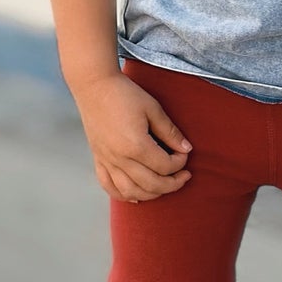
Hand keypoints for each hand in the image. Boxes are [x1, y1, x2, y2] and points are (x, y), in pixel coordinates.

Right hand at [74, 72, 192, 202]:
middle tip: (184, 176)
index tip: (184, 153)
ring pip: (130, 192)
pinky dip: (123, 195)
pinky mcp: (98, 159)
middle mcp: (120, 158)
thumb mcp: (153, 109)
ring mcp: (106, 161)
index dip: (180, 163)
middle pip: (151, 184)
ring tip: (164, 186)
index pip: (165, 166)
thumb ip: (171, 132)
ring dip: (151, 194)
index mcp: (135, 145)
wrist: (94, 85)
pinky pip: (109, 186)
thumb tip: (187, 149)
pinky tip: (136, 196)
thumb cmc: (125, 94)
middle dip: (173, 184)